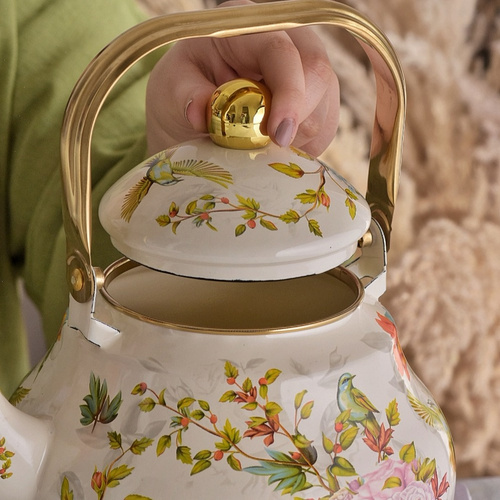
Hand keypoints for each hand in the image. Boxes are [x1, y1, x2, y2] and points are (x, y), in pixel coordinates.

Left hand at [146, 0, 338, 156]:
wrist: (192, 108)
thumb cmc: (182, 90)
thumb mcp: (171, 87)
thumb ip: (185, 95)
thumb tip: (199, 112)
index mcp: (246, 28)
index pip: (282, 52)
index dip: (288, 93)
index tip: (278, 134)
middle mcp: (285, 41)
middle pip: (317, 74)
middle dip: (300, 117)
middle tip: (274, 148)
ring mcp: (303, 70)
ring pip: (325, 104)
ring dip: (300, 135)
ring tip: (264, 146)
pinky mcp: (314, 99)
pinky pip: (324, 126)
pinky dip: (306, 146)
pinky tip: (277, 148)